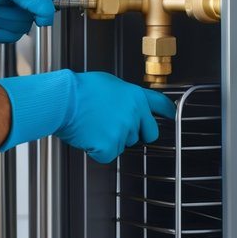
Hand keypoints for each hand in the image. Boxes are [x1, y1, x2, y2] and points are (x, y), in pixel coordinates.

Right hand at [55, 72, 175, 162]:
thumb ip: (125, 96)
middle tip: (117, 126)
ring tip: (95, 124)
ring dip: (112, 139)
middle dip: (137, 134)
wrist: (64, 100)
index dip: (168, 112)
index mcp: (135, 96)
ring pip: (125, 144)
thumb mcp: (110, 83)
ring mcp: (123, 132)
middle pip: (148, 134)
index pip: (160, 105)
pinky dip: (98, 150)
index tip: (172, 115)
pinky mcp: (109, 147)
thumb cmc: (80, 89)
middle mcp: (134, 114)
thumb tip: (126, 104)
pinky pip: (108, 154)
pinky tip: (89, 135)